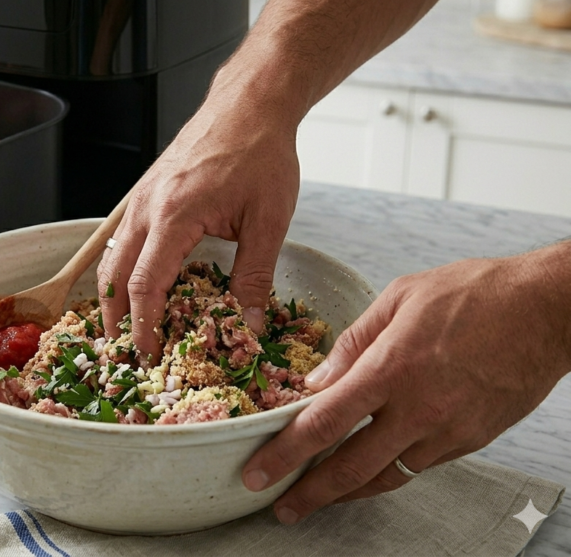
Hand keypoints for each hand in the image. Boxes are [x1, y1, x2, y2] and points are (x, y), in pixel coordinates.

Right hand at [96, 81, 300, 362]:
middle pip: (113, 275)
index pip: (144, 284)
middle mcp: (146, 207)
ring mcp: (141, 198)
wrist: (249, 103)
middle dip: (115, 318)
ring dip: (114, 294)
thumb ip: (254, 276)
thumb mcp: (268, 220)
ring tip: (126, 326)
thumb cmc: (260, 153)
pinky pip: (123, 238)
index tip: (148, 354)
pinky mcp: (146, 193)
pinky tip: (140, 283)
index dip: (143, 325)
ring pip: (111, 256)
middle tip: (124, 351)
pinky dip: (123, 268)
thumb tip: (246, 323)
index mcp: (173, 215)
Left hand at [241, 244, 570, 524]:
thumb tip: (317, 379)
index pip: (325, 422)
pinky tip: (368, 471)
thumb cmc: (475, 293)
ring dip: (347, 493)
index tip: (259, 472)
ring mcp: (447, 431)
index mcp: (391, 369)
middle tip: (280, 507)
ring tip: (318, 499)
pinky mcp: (470, 441)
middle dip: (309, 493)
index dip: (285, 453)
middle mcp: (418, 409)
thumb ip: (353, 342)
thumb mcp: (400, 298)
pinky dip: (388, 473)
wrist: (548, 311)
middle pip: (351, 468)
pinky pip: (419, 466)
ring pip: (386, 477)